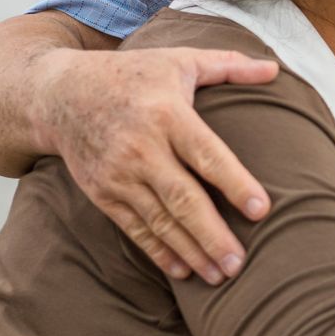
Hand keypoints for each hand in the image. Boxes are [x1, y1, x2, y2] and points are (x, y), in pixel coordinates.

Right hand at [31, 46, 279, 283]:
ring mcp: (118, 174)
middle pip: (183, 198)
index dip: (235, 183)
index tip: (262, 210)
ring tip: (219, 276)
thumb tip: (275, 69)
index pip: (207, 154)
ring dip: (191, 251)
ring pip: (160, 221)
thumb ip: (229, 65)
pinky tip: (183, 271)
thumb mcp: (179, 59)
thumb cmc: (131, 74)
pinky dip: (159, 251)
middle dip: (212, 234)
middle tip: (241, 264)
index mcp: (167, 114)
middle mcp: (142, 148)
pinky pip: (135, 228)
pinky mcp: (102, 193)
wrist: (59, 94)